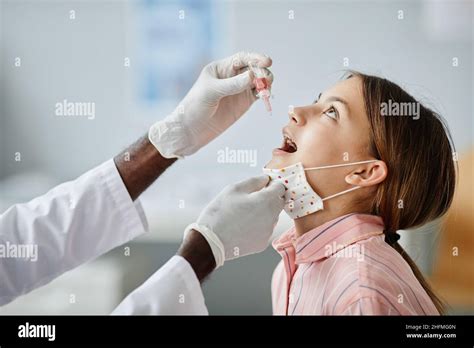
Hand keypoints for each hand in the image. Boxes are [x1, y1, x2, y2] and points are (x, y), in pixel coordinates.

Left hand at [148, 51, 272, 157]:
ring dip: (266, 82)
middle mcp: (232, 76)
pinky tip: (265, 96)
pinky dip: (264, 93)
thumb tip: (252, 75)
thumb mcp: (211, 92)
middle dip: (262, 72)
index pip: (241, 58)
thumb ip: (232, 84)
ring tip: (266, 89)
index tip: (266, 62)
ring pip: (258, 81)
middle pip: (253, 68)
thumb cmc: (195, 106)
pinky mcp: (244, 102)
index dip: (255, 58)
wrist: (191, 130)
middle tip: (266, 80)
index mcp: (221, 68)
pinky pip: (258, 94)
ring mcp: (239, 89)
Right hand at [183, 175, 284, 267]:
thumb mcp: (234, 189)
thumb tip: (266, 179)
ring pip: (272, 216)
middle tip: (251, 199)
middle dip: (270, 198)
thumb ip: (254, 181)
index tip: (262, 185)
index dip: (272, 184)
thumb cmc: (221, 212)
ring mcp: (268, 231)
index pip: (281, 187)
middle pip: (279, 202)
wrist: (210, 242)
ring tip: (244, 214)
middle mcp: (272, 216)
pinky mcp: (263, 243)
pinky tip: (243, 226)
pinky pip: (265, 230)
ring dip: (264, 212)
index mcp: (266, 200)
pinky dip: (258, 226)